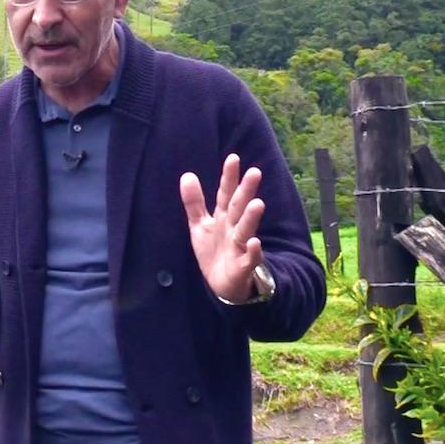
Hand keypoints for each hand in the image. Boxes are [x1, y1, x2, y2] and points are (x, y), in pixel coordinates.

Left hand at [180, 154, 265, 303]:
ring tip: (257, 203)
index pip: (226, 194)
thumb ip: (194, 202)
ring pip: (246, 230)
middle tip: (254, 172)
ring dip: (251, 218)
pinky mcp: (243, 267)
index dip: (229, 178)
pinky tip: (255, 242)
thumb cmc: (214, 252)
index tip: (233, 158)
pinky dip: (253, 251)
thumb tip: (187, 175)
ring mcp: (240, 247)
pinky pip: (250, 259)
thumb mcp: (200, 225)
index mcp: (224, 218)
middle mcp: (234, 229)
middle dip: (246, 191)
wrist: (222, 285)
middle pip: (239, 208)